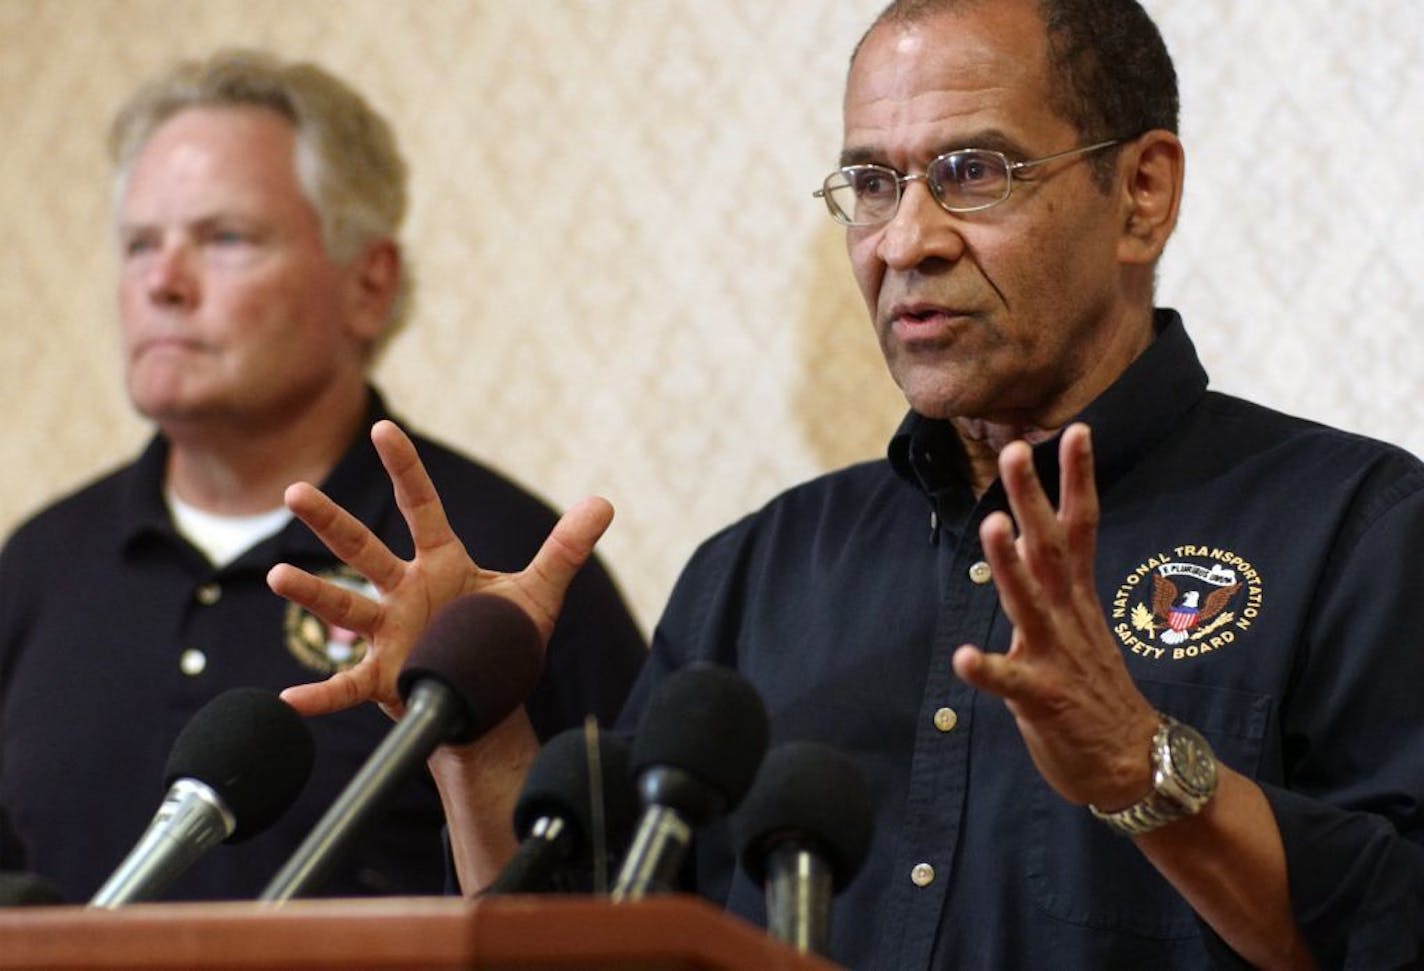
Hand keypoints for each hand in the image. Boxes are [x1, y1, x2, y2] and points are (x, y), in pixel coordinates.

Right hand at [267, 419, 612, 718]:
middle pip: (362, 548)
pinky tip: (290, 699)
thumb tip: (604, 502)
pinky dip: (319, 694)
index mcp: (441, 562)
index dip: (407, 468)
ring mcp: (388, 632)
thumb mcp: (539, 593)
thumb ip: (567, 548)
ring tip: (280, 575)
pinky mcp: (383, 677)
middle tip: (296, 492)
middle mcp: (405, 590)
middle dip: (330, 521)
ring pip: (345, 607)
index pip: (421, 506)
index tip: (384, 429)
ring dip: (312, 593)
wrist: (486, 699)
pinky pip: (346, 685)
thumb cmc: (501, 640)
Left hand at [951, 423, 1158, 809]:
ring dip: (1009, 563)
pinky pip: (1012, 682)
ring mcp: (1057, 656)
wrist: (1135, 765)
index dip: (1076, 478)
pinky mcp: (1044, 699)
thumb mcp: (1076, 624)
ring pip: (1029, 601)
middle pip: (1052, 547)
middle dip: (1033, 497)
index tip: (1075, 429)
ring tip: (992, 523)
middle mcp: (1068, 617)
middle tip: (1015, 448)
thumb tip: (1023, 533)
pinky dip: (988, 668)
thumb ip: (1051, 581)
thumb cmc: (1096, 691)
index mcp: (1077, 598)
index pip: (1080, 527)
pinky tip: (964, 656)